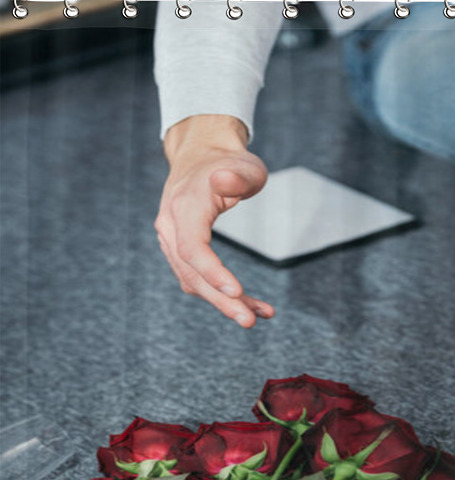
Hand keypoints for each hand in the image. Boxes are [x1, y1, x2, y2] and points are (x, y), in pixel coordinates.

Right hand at [155, 115, 272, 327]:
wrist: (201, 158)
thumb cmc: (228, 163)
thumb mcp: (245, 165)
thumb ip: (239, 176)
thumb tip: (223, 179)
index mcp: (184, 206)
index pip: (192, 246)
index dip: (212, 271)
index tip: (236, 291)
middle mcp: (171, 226)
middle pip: (191, 272)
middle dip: (221, 300)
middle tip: (250, 321)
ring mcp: (172, 240)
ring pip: (194, 281)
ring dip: (225, 302)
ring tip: (259, 314)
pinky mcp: (180, 251)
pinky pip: (198, 278)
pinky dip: (221, 294)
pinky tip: (251, 305)